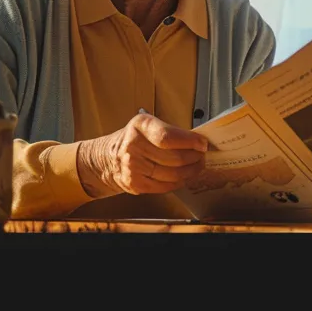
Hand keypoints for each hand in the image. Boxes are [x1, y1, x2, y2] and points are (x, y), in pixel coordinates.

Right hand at [78, 113, 207, 196]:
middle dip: (195, 158)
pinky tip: (183, 177)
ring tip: (196, 166)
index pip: (168, 137)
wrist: (107, 158)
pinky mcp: (135, 184)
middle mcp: (134, 146)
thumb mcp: (147, 126)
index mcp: (140, 126)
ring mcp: (133, 167)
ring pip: (173, 174)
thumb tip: (198, 142)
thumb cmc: (134, 139)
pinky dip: (179, 182)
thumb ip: (170, 132)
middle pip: (175, 158)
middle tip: (202, 156)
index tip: (203, 144)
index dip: (190, 142)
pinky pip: (166, 186)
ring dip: (190, 171)